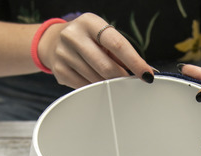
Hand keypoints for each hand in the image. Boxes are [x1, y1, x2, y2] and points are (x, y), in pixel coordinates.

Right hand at [38, 13, 153, 88]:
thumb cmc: (86, 38)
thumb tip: (144, 71)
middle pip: (106, 66)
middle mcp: (73, 35)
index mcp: (89, 22)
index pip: (117, 44)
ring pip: (96, 79)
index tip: (147, 74)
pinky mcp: (59, 70)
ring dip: (107, 84)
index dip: (135, 62)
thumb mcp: (102, 36)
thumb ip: (120, 52)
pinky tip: (94, 80)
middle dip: (121, 77)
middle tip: (127, 80)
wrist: (53, 41)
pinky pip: (84, 86)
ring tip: (107, 78)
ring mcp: (63, 53)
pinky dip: (94, 88)